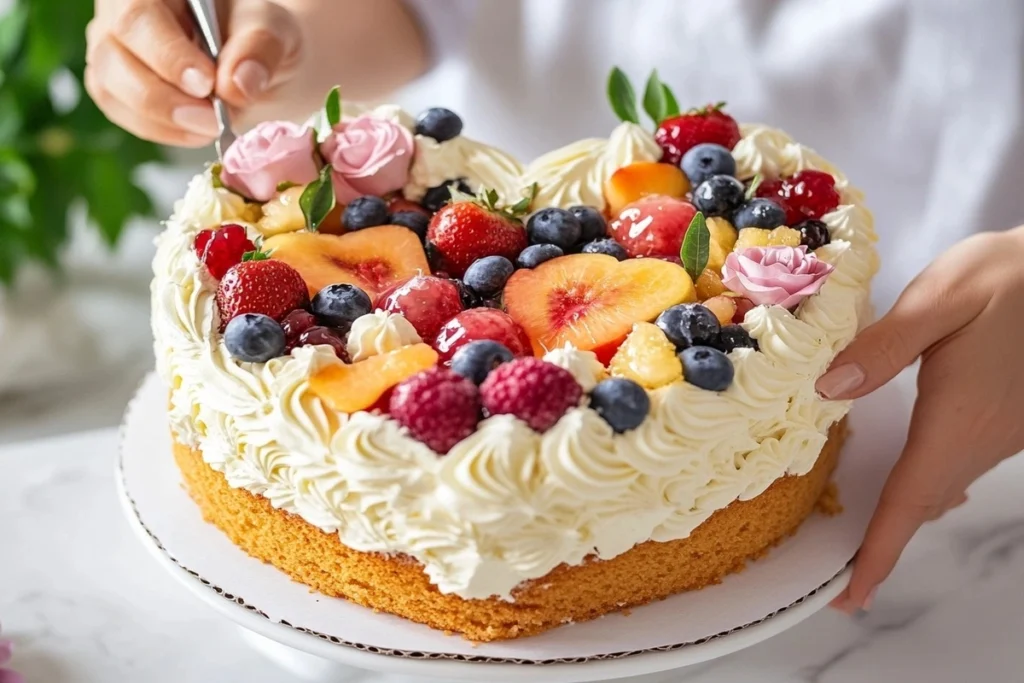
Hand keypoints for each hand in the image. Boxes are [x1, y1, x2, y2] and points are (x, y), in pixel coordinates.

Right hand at [85, 0, 302, 146]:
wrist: (253, 66)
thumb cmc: (256, 38)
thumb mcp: (274, 32)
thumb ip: (260, 48)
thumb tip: (237, 84)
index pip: (140, 14)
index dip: (168, 54)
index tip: (206, 85)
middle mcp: (122, 9)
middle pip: (112, 52)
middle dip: (163, 96)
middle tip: (212, 119)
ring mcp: (112, 47)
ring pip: (109, 86)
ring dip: (162, 118)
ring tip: (211, 125)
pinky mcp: (114, 84)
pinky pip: (120, 112)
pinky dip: (161, 130)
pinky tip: (197, 131)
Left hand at [818, 227, 1023, 612]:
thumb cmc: (1008, 276)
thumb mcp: (941, 297)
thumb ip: (884, 346)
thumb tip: (827, 389)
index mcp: (958, 417)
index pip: (910, 499)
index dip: (878, 551)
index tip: (851, 596)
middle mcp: (985, 437)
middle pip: (923, 503)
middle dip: (883, 542)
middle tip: (842, 572)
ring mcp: (1004, 431)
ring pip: (943, 485)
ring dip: (904, 511)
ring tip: (864, 530)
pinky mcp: (1011, 418)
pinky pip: (962, 463)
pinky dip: (927, 481)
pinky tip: (912, 473)